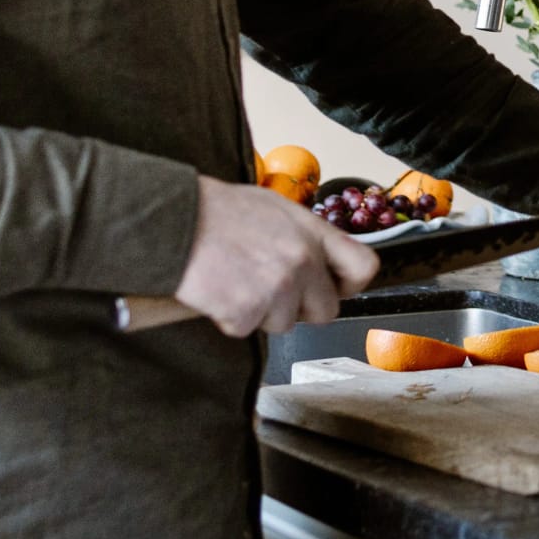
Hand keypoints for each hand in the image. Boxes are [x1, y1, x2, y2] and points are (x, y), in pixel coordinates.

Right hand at [172, 176, 378, 336]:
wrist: (175, 219)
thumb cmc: (218, 210)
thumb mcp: (275, 208)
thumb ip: (304, 236)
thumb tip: (320, 260)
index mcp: (313, 233)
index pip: (363, 268)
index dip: (348, 285)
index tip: (332, 287)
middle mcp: (302, 261)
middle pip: (325, 310)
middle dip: (300, 308)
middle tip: (270, 290)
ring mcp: (276, 288)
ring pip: (282, 323)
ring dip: (260, 312)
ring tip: (236, 281)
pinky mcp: (246, 310)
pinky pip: (245, 329)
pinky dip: (229, 318)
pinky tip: (218, 291)